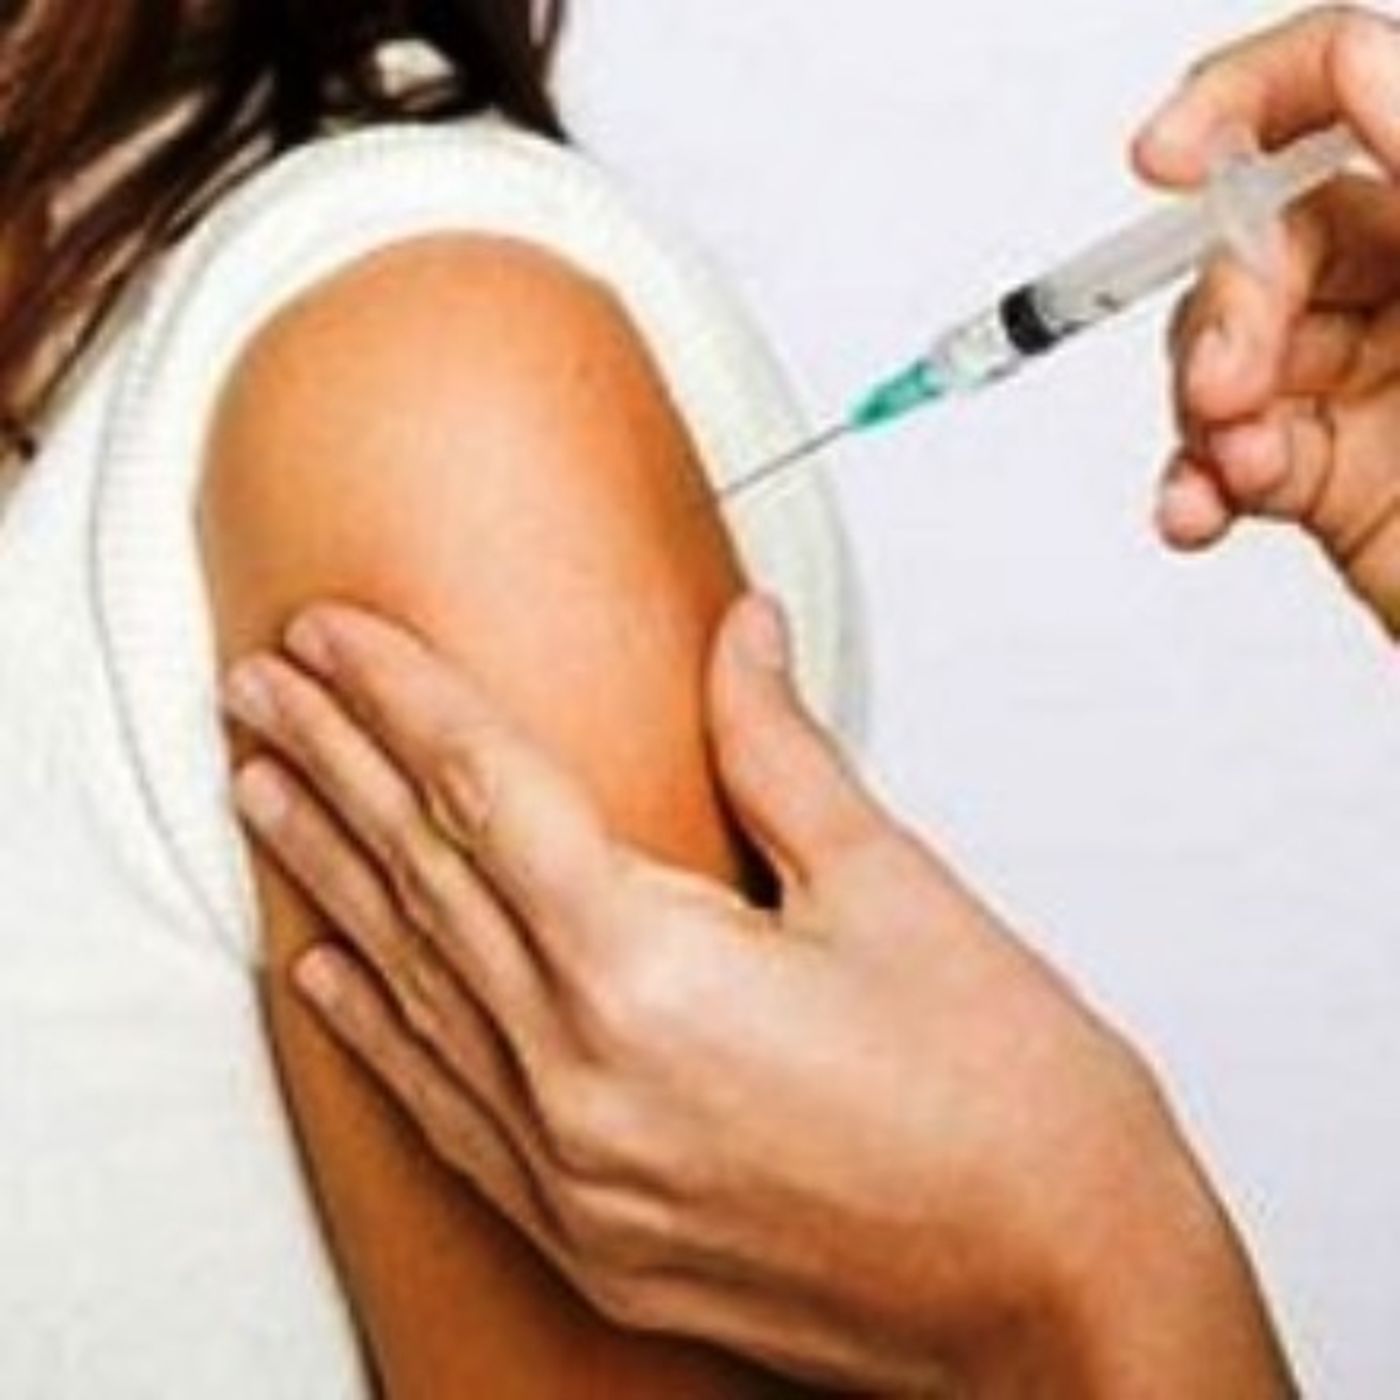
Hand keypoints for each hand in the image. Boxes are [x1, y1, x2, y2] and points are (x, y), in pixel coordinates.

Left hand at [224, 595, 1291, 1395]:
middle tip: (258, 685)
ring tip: (264, 793)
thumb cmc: (1010, 1109)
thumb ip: (780, 753)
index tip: (330, 632)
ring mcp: (574, 1171)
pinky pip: (446, 1107)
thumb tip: (740, 637)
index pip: (483, 790)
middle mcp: (584, 1079)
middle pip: (424, 879)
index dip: (400, 693)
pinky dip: (382, 1026)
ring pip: (413, 985)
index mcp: (651, 974)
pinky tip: (328, 976)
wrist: (1065, 1305)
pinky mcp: (591, 1234)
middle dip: (332, 762)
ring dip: (330, 878)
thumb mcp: (894, 893)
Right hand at [1137, 4, 1399, 634]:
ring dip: (1202, 408)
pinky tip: (1202, 508)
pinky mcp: (1321, 474)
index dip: (1246, 101)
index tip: (1166, 157)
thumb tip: (1366, 58)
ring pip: (1222, 351)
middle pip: (1263, 241)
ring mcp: (1362, 380)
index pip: (1346, 89)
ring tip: (1238, 463)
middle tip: (1233, 386)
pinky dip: (1192, 483)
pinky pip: (1220, 457)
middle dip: (1224, 310)